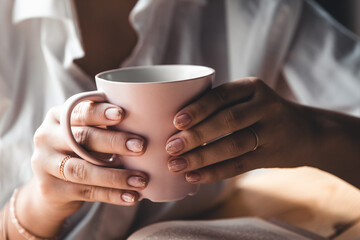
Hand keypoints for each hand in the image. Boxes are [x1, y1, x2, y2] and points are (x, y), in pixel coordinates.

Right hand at [16, 101, 147, 236]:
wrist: (53, 185)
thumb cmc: (80, 150)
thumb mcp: (86, 133)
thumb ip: (104, 126)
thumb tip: (146, 124)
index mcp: (58, 116)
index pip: (80, 112)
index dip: (100, 113)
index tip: (122, 114)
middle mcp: (46, 137)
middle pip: (82, 138)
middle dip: (114, 142)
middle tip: (141, 146)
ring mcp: (44, 164)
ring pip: (83, 170)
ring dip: (116, 176)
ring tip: (141, 179)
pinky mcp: (50, 189)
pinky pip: (86, 192)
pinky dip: (112, 194)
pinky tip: (131, 196)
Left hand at [166, 78, 317, 183]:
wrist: (306, 131)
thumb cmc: (261, 112)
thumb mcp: (247, 98)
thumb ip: (220, 104)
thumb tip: (173, 123)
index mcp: (252, 87)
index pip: (222, 95)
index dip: (199, 108)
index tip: (176, 121)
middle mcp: (265, 106)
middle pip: (227, 121)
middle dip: (196, 135)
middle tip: (170, 147)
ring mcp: (271, 132)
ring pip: (233, 145)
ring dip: (202, 157)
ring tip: (176, 166)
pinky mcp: (271, 156)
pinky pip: (240, 166)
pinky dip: (215, 172)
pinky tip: (195, 177)